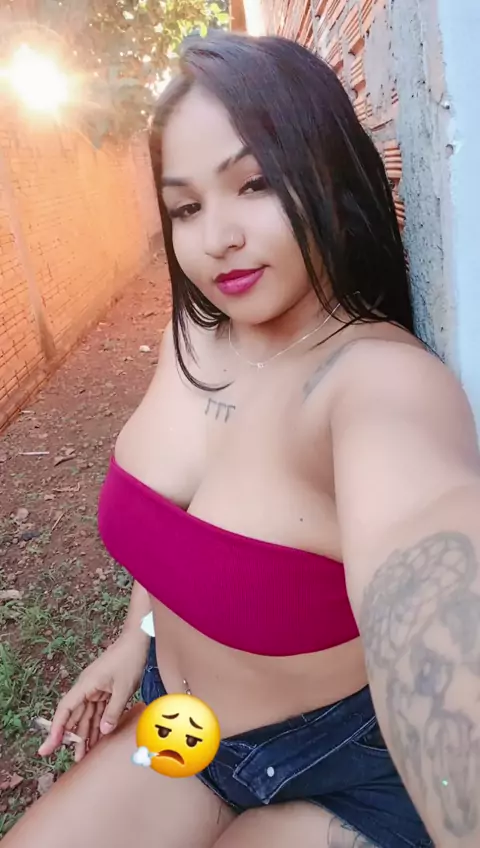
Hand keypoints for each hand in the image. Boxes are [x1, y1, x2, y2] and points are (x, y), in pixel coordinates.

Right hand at [38, 631, 148, 761]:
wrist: (137, 640)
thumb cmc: (129, 659)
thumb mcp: (123, 688)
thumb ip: (113, 711)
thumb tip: (103, 731)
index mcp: (86, 685)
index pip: (65, 709)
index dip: (56, 728)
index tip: (50, 745)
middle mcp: (86, 688)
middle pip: (75, 716)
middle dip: (72, 738)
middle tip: (71, 759)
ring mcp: (95, 689)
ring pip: (87, 716)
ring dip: (86, 734)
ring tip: (84, 755)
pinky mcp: (104, 690)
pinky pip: (98, 710)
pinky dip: (98, 724)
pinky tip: (97, 739)